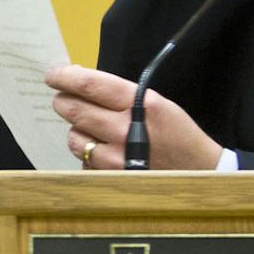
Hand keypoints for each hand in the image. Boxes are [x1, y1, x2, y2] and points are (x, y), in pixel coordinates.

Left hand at [45, 63, 223, 170]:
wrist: (199, 171)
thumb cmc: (175, 132)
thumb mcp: (155, 103)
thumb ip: (118, 93)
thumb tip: (78, 80)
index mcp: (140, 104)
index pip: (90, 85)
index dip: (65, 77)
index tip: (53, 74)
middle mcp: (125, 131)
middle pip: (74, 110)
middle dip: (63, 100)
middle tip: (64, 98)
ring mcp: (116, 159)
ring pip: (75, 137)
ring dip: (77, 129)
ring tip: (92, 128)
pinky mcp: (111, 179)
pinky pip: (84, 162)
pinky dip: (89, 154)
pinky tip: (104, 151)